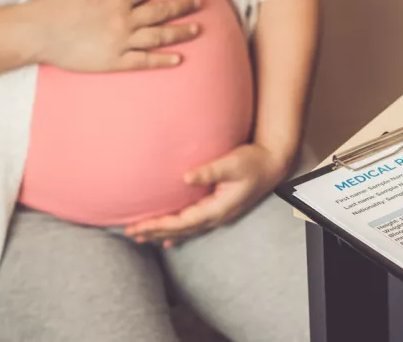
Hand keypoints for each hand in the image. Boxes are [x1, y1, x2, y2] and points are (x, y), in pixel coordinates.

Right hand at [28, 0, 201, 71]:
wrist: (38, 33)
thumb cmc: (58, 5)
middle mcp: (123, 20)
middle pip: (160, 12)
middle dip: (182, 6)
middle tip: (199, 2)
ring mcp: (121, 42)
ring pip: (158, 37)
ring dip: (180, 33)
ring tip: (197, 29)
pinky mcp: (115, 62)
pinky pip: (144, 61)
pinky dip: (163, 60)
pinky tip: (179, 58)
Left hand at [124, 144, 291, 246]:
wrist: (271, 165)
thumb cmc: (253, 161)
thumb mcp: (232, 163)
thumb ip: (210, 171)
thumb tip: (185, 177)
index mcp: (218, 208)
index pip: (183, 221)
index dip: (160, 225)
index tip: (139, 225)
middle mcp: (217, 216)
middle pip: (181, 230)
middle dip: (155, 233)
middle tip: (130, 234)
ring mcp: (218, 216)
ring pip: (186, 231)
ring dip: (163, 234)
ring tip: (141, 238)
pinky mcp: (218, 210)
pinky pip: (193, 227)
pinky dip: (178, 233)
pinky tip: (167, 240)